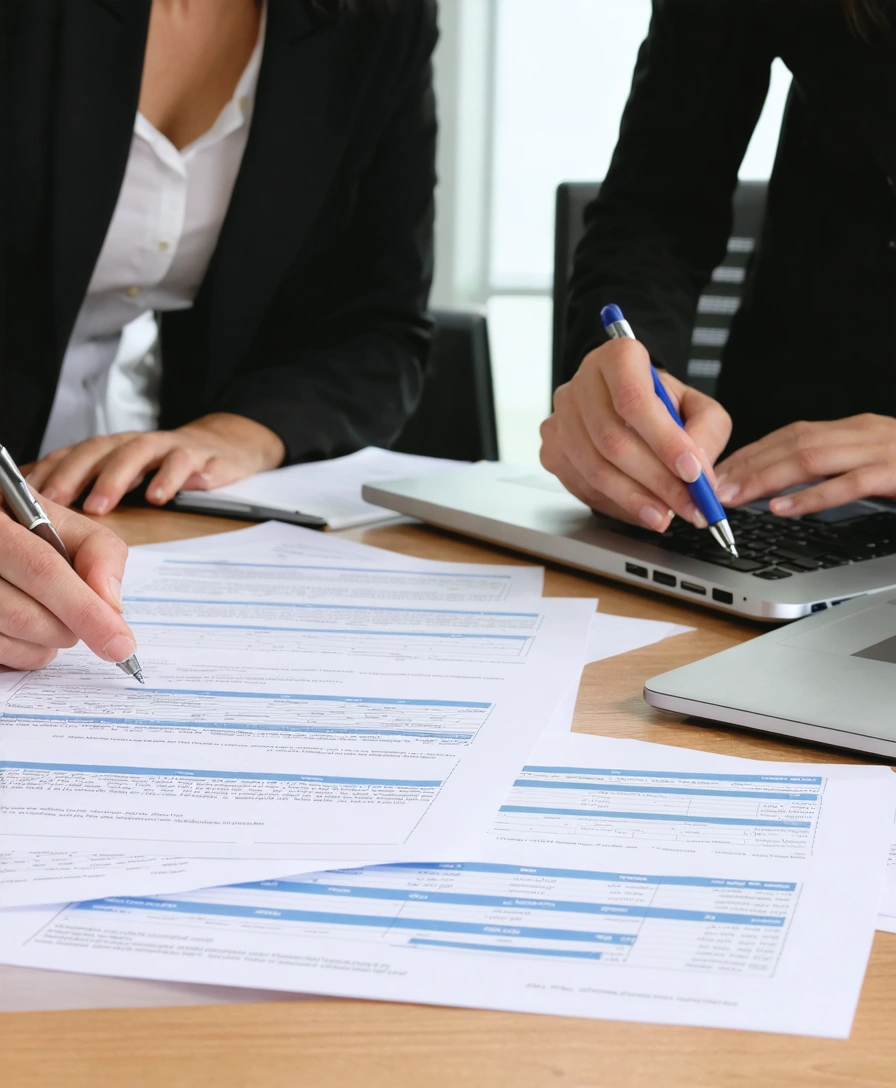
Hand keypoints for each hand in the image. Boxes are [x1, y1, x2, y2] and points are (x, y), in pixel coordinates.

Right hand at [0, 497, 136, 669]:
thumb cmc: (29, 528)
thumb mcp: (66, 524)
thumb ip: (98, 552)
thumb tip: (112, 605)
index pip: (44, 572)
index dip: (86, 611)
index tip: (122, 645)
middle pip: (27, 616)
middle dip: (72, 628)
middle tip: (88, 619)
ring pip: (12, 640)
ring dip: (50, 643)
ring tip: (55, 616)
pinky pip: (1, 654)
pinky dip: (28, 652)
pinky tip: (31, 631)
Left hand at [25, 413, 285, 514]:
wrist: (224, 446)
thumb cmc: (166, 467)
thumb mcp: (128, 475)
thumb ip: (92, 487)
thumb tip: (44, 512)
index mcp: (112, 449)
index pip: (73, 455)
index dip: (48, 473)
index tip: (25, 498)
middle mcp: (134, 444)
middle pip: (98, 450)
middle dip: (72, 475)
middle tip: (53, 501)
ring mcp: (166, 447)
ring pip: (135, 453)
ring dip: (114, 478)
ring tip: (99, 506)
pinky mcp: (198, 456)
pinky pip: (182, 463)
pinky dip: (169, 478)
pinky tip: (160, 498)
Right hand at [539, 338, 731, 530]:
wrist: (627, 406)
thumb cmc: (661, 405)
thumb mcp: (697, 407)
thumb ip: (705, 433)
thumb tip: (698, 473)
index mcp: (618, 358)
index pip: (634, 400)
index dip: (664, 440)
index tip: (692, 472)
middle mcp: (581, 385)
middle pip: (613, 440)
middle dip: (657, 481)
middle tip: (688, 505)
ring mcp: (560, 418)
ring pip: (595, 469)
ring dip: (635, 499)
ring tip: (666, 515)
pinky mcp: (552, 450)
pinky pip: (582, 486)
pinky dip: (616, 505)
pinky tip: (640, 510)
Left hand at [715, 414, 895, 516]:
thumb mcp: (875, 462)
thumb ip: (836, 469)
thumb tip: (788, 488)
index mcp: (854, 430)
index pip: (791, 435)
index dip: (751, 453)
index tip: (721, 472)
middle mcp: (863, 434)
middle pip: (793, 443)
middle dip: (748, 465)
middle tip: (714, 487)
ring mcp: (879, 451)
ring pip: (810, 458)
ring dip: (765, 478)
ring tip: (734, 496)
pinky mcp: (895, 473)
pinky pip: (847, 484)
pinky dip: (811, 497)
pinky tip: (782, 508)